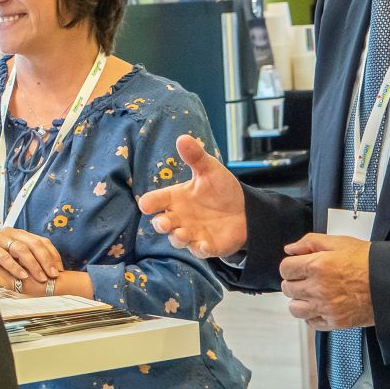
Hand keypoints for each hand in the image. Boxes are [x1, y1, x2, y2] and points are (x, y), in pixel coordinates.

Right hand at [0, 229, 61, 282]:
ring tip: (40, 277)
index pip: (41, 241)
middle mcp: (10, 232)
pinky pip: (4, 256)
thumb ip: (27, 259)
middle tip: (52, 275)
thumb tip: (49, 269)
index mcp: (19, 234)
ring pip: (21, 249)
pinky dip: (14, 267)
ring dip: (33, 265)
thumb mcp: (14, 257)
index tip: (58, 270)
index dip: (52, 255)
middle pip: (34, 243)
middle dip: (46, 260)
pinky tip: (22, 276)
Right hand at [136, 133, 246, 257]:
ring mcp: (192, 233)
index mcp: (176, 198)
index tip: (145, 205)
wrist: (244, 209)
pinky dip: (201, 249)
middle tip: (163, 222)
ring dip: (178, 238)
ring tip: (183, 233)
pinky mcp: (206, 246)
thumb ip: (195, 156)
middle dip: (161, 224)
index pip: (157, 201)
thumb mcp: (209, 170)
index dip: (150, 203)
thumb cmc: (220, 189)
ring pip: (178, 239)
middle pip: (163, 223)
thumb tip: (182, 138)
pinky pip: (200, 250)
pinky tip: (205, 245)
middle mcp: (180, 217)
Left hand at [278, 234, 372, 329]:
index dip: (291, 266)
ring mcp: (325, 307)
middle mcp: (318, 288)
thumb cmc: (370, 263)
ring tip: (311, 294)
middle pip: (288, 288)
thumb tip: (291, 249)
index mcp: (317, 266)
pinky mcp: (334, 322)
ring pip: (295, 308)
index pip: (285, 269)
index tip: (297, 267)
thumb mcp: (340, 242)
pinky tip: (321, 306)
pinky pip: (311, 323)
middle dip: (295, 282)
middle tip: (307, 279)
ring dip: (300, 301)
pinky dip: (313, 316)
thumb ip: (311, 242)